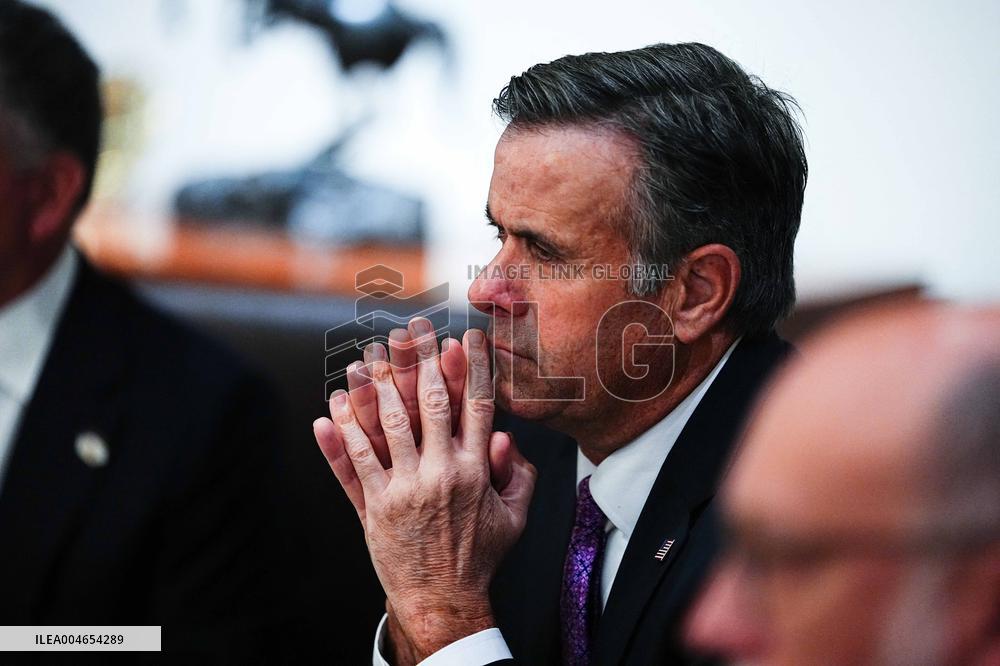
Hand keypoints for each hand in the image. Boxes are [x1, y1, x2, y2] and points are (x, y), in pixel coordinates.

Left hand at [313, 319, 535, 659]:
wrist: (442, 599)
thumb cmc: (479, 557)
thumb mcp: (514, 518)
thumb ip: (518, 475)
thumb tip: (506, 438)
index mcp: (475, 471)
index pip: (476, 406)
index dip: (472, 367)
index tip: (467, 337)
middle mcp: (439, 472)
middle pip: (430, 403)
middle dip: (422, 361)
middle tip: (413, 330)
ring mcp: (403, 488)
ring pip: (387, 426)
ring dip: (376, 386)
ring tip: (368, 354)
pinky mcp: (375, 505)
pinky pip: (354, 462)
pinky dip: (341, 433)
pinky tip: (333, 406)